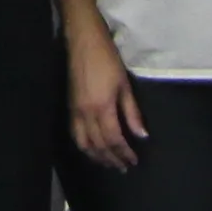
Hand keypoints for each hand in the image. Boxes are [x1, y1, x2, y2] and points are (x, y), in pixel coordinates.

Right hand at [63, 15, 142, 173]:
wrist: (83, 42)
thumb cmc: (108, 59)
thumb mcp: (124, 85)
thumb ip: (132, 113)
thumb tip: (142, 136)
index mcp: (102, 108)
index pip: (114, 139)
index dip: (124, 152)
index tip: (133, 161)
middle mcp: (86, 114)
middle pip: (99, 145)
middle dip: (112, 158)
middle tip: (123, 167)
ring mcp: (75, 112)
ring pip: (84, 144)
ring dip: (96, 157)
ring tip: (108, 164)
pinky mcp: (70, 108)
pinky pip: (75, 134)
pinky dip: (84, 147)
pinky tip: (92, 150)